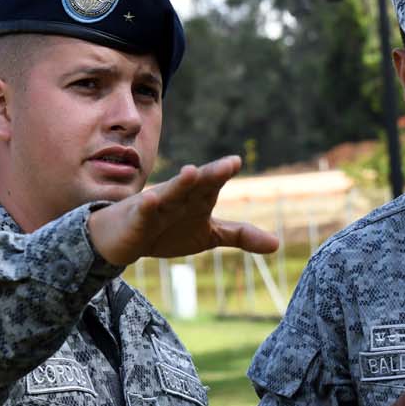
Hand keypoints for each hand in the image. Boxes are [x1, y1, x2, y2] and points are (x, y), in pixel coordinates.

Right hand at [85, 155, 279, 265]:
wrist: (126, 239)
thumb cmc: (169, 230)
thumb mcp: (209, 235)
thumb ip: (240, 235)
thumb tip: (278, 244)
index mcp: (199, 198)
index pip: (213, 183)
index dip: (223, 172)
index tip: (236, 161)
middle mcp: (180, 196)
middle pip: (197, 184)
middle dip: (211, 174)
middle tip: (228, 165)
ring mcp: (158, 205)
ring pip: (171, 193)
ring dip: (181, 183)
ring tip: (192, 172)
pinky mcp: (138, 219)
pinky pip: (143, 212)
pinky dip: (147, 206)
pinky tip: (150, 200)